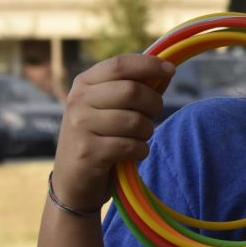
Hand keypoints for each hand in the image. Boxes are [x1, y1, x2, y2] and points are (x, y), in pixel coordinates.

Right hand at [51, 54, 174, 210]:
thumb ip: (136, 88)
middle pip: (131, 91)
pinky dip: (140, 151)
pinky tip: (132, 154)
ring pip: (135, 121)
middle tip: (152, 116)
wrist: (74, 182)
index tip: (171, 70)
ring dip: (147, 132)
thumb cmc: (101, 139)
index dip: (149, 65)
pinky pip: (131, 146)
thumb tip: (166, 71)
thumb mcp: (111, 108)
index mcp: (84, 83)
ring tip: (138, 138)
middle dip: (153, 104)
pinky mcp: (88, 152)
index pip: (119, 65)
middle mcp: (78, 101)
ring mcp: (80, 126)